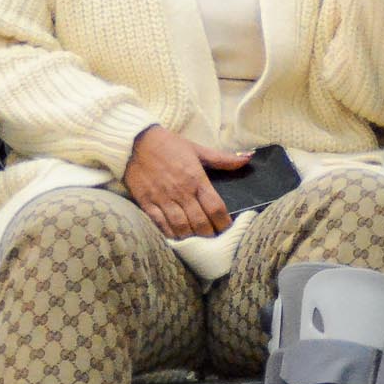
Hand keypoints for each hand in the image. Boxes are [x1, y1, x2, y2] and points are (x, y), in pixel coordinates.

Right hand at [123, 125, 251, 238]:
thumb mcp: (197, 149)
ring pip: (181, 227)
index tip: (228, 229)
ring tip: (197, 242)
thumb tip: (248, 158)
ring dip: (191, 237)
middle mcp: (181, 192)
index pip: (215, 207)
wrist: (136, 141)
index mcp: (196, 178)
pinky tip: (177, 238)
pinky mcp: (146, 202)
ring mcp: (163, 199)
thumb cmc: (169, 144)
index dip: (224, 223)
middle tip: (214, 240)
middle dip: (209, 234)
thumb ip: (223, 158)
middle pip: (200, 222)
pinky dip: (170, 234)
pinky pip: (160, 224)